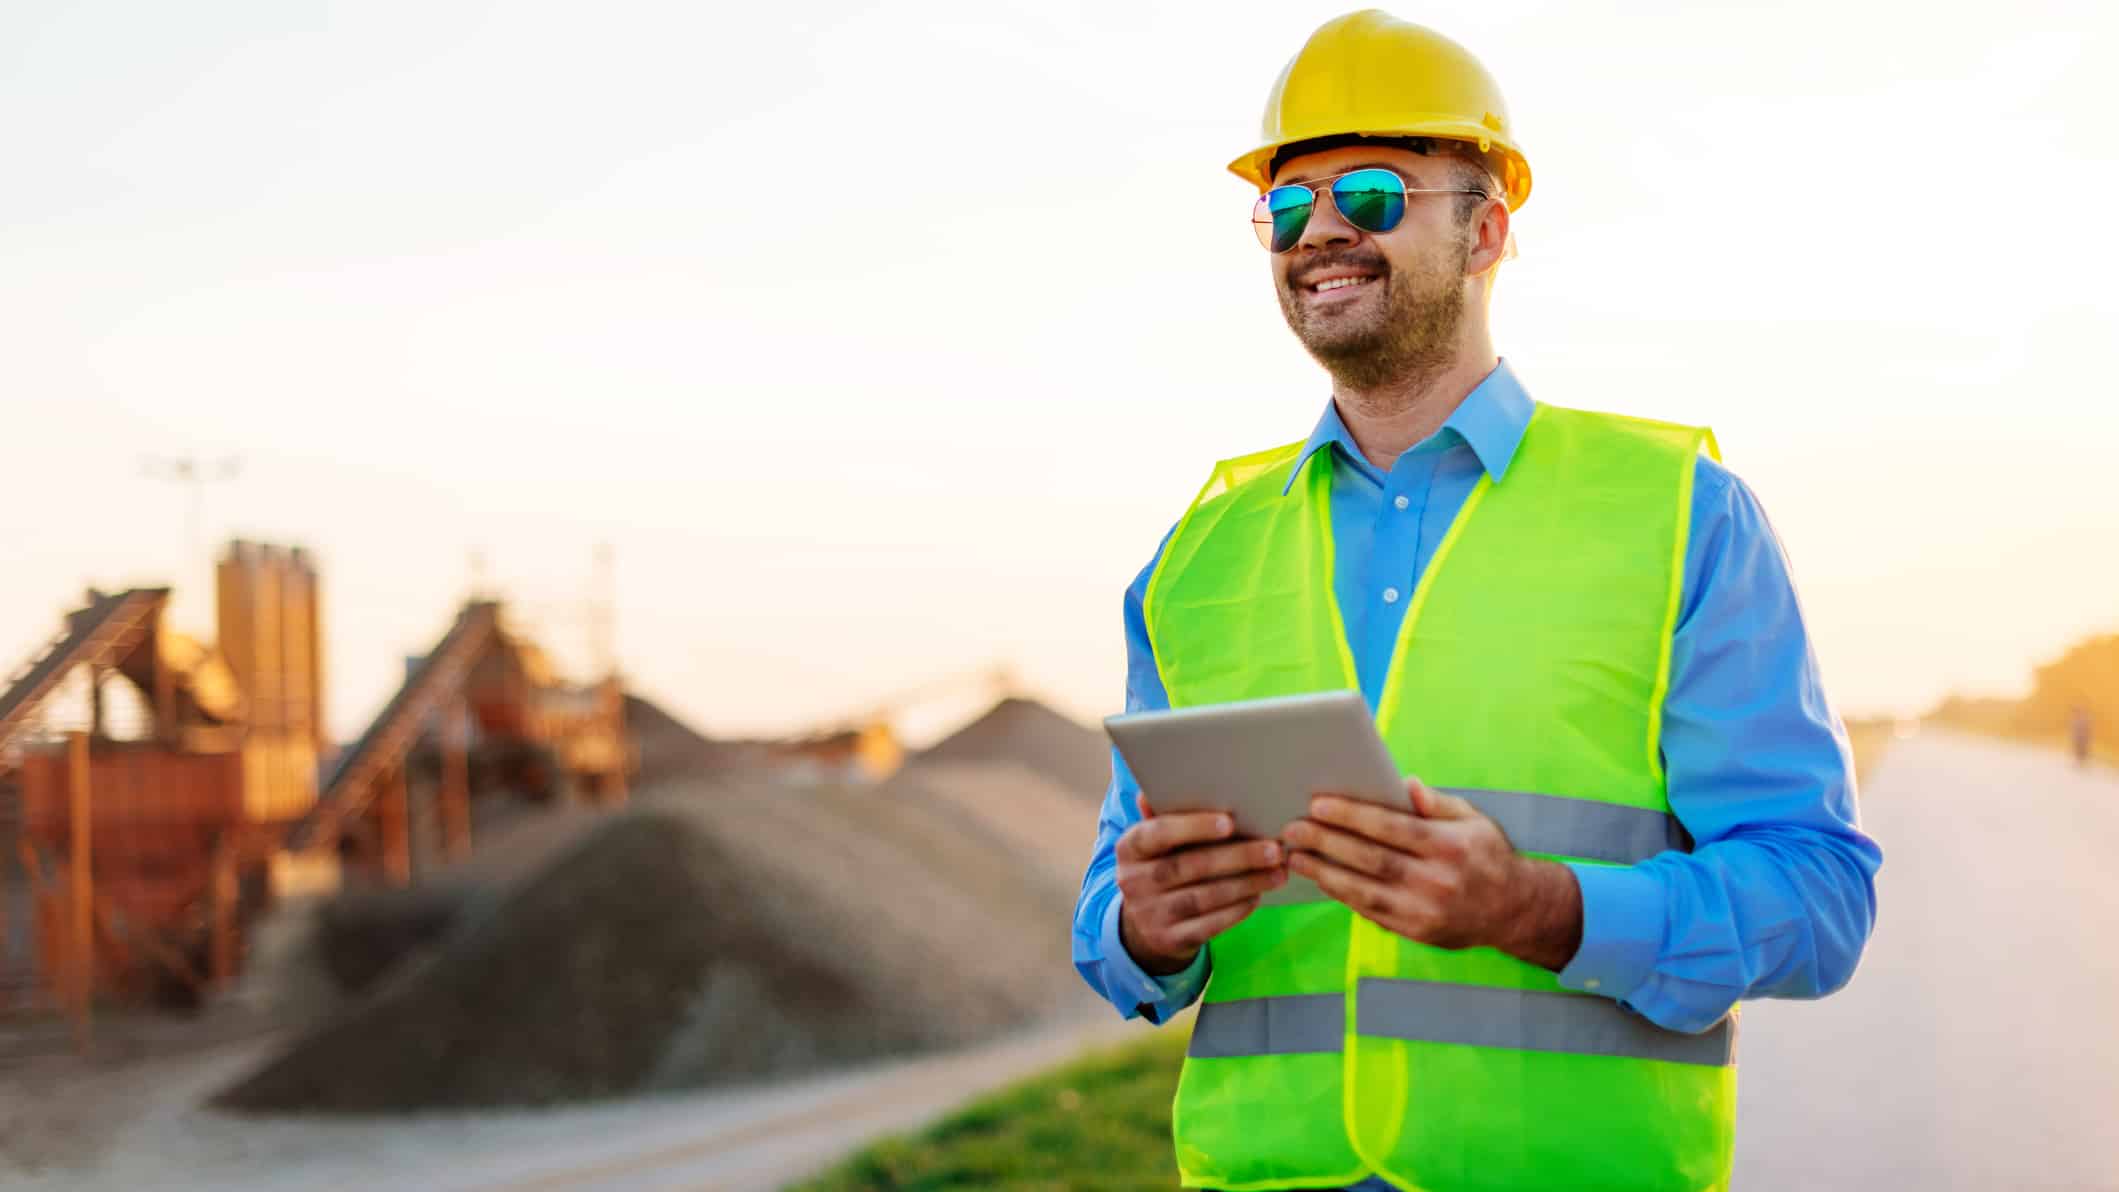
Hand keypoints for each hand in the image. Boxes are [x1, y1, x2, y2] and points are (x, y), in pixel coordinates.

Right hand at [1115, 797, 1287, 974]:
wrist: (1144, 926)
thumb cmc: (1162, 867)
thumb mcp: (1155, 843)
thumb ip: (1163, 815)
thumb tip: (1153, 792)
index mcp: (1129, 848)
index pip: (1158, 833)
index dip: (1193, 827)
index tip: (1230, 822)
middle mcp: (1133, 881)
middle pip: (1188, 866)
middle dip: (1236, 857)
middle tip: (1273, 849)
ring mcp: (1150, 914)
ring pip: (1203, 898)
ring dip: (1246, 884)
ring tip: (1277, 873)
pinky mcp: (1170, 940)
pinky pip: (1209, 925)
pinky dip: (1237, 910)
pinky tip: (1258, 895)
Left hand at [1281, 779, 1581, 970]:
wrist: (1515, 910)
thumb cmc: (1488, 856)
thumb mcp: (1473, 819)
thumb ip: (1436, 803)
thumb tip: (1404, 783)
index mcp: (1450, 846)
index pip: (1391, 827)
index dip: (1351, 816)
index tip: (1317, 804)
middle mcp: (1437, 880)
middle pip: (1371, 859)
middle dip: (1327, 842)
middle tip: (1293, 828)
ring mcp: (1425, 911)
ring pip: (1365, 891)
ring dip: (1325, 873)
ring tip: (1296, 857)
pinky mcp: (1417, 932)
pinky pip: (1372, 912)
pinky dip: (1343, 896)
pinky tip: (1322, 880)